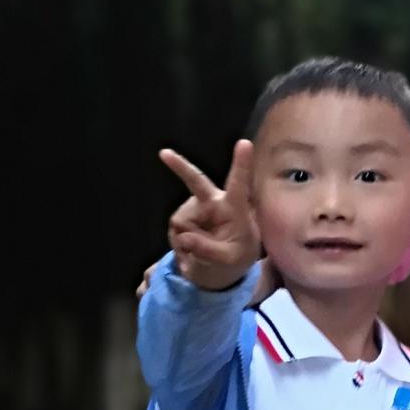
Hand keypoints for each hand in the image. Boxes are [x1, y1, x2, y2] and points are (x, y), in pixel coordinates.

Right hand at [158, 140, 257, 290]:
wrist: (223, 267)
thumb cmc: (236, 256)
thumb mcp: (229, 260)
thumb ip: (209, 251)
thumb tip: (184, 238)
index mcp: (236, 209)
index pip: (239, 186)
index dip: (241, 165)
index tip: (245, 143)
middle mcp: (215, 203)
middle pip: (196, 182)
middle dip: (180, 166)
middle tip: (164, 153)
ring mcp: (197, 208)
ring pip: (180, 222)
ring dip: (187, 241)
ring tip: (202, 251)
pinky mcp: (184, 216)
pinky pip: (174, 230)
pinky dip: (180, 244)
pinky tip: (192, 248)